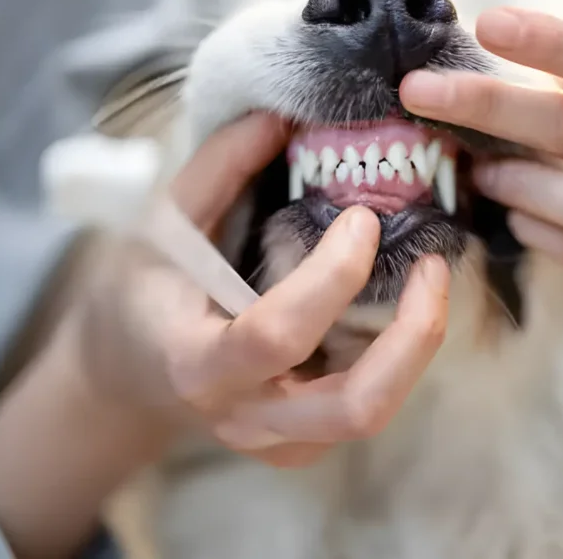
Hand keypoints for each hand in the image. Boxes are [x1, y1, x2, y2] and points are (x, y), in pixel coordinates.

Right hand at [0, 113, 447, 557]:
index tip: (362, 218)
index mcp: (197, 364)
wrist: (130, 373)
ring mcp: (279, 442)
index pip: (275, 335)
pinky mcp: (304, 445)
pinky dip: (397, 357)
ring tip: (430, 279)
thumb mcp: (162, 224)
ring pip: (374, 414)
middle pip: (355, 407)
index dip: (332, 276)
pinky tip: (396, 306)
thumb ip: (219, 169)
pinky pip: (367, 409)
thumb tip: (281, 116)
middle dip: (413, 336)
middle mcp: (245, 417)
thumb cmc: (144, 292)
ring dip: (417, 347)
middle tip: (433, 266)